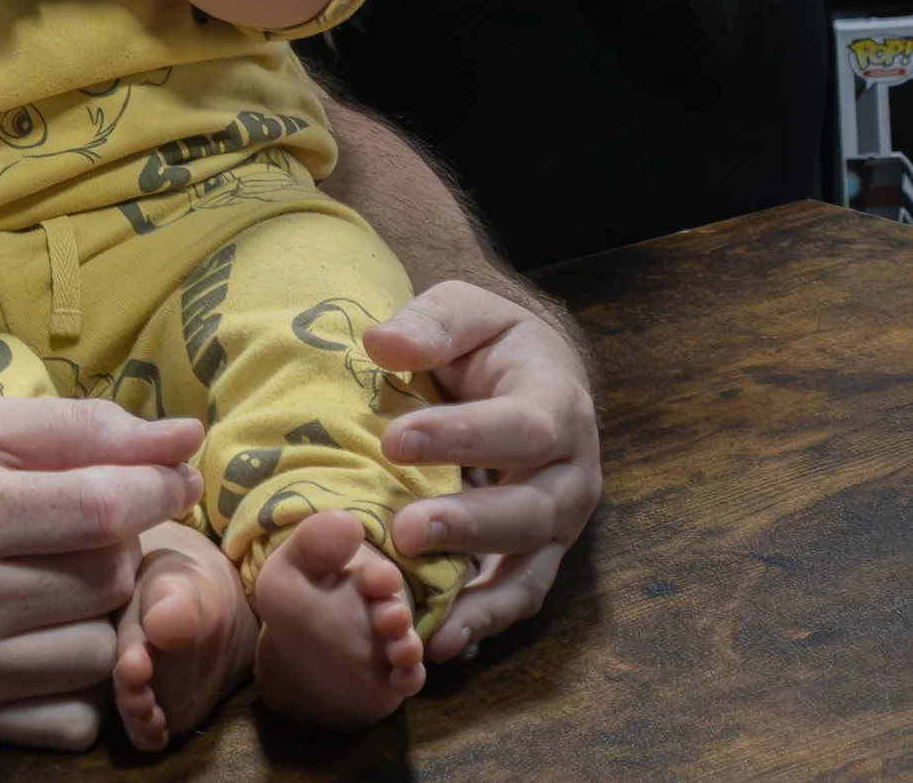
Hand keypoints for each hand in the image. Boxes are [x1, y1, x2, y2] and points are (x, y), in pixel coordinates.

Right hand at [0, 399, 205, 749]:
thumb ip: (85, 429)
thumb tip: (187, 437)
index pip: (96, 509)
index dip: (156, 490)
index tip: (177, 478)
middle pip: (105, 581)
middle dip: (119, 548)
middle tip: (88, 530)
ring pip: (96, 652)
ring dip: (99, 615)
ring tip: (60, 583)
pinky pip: (70, 721)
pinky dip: (76, 684)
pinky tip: (43, 639)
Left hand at [371, 282, 601, 659]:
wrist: (528, 370)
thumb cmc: (489, 341)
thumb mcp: (462, 310)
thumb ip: (429, 324)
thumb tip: (381, 343)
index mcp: (557, 406)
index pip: (519, 427)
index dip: (461, 437)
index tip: (393, 441)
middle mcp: (570, 474)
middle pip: (529, 511)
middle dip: (466, 526)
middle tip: (401, 531)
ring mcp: (558, 524)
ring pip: (528, 568)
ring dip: (478, 596)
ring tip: (424, 616)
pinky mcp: (536, 555)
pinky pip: (517, 597)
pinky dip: (484, 624)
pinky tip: (441, 642)